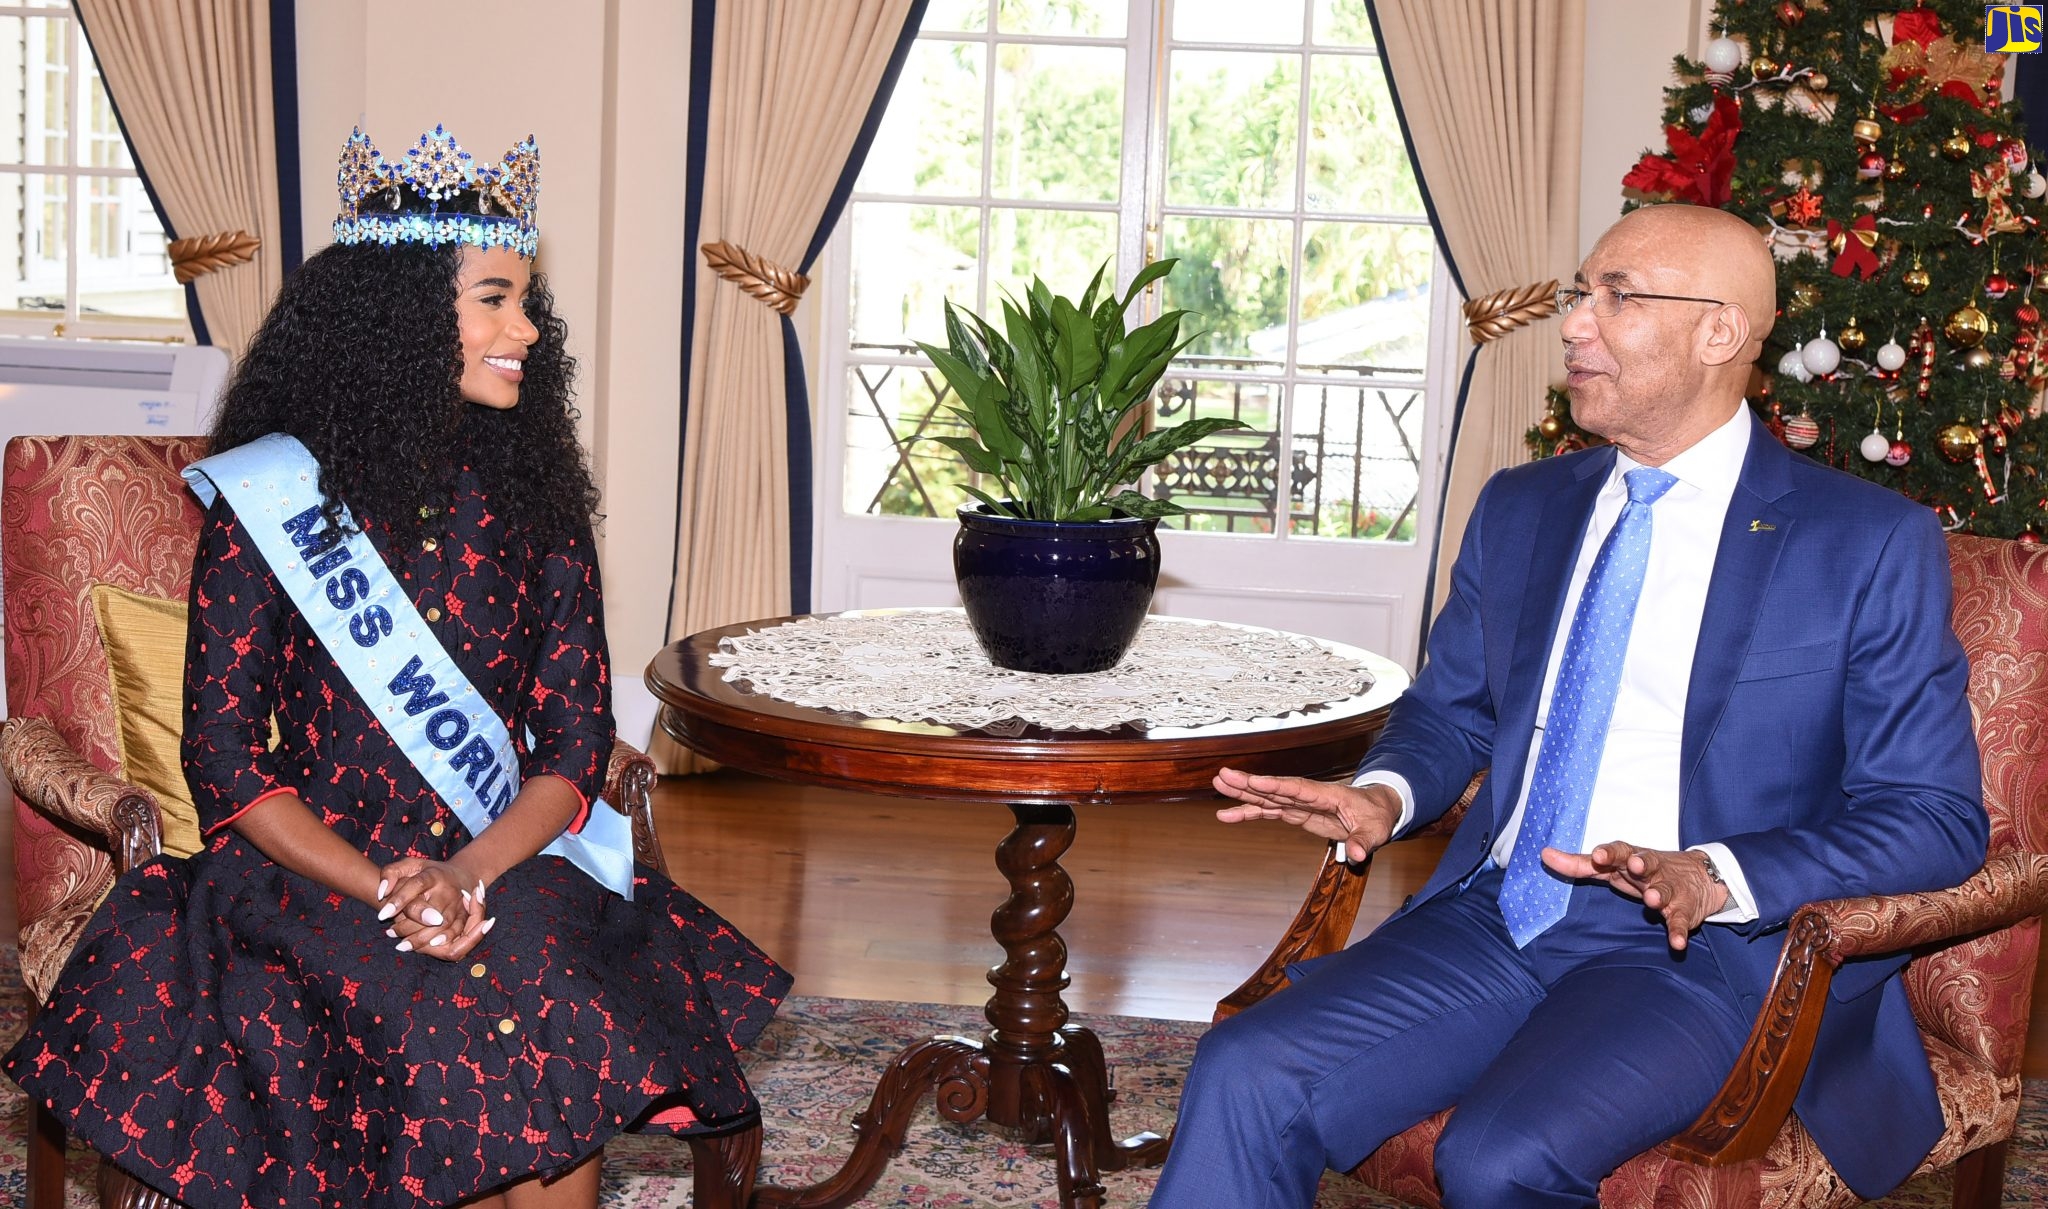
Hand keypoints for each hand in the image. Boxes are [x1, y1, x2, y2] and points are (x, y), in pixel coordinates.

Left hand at [376, 859, 493, 960]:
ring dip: (419, 938)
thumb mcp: (409, 866)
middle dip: (407, 926)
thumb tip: (382, 893)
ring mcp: (458, 904)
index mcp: (433, 874)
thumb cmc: (428, 873)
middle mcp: (448, 890)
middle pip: (429, 911)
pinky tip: (420, 947)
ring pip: (440, 926)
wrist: (461, 876)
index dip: (399, 899)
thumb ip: (390, 873)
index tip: (382, 915)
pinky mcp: (464, 917)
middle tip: (390, 932)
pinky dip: (437, 944)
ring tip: (401, 944)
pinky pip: (453, 934)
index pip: (416, 885)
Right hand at [1213, 767, 1401, 862]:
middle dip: (1250, 783)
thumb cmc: (1378, 816)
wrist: (1378, 810)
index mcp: (1328, 794)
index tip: (1254, 782)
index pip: (1299, 789)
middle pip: (1276, 788)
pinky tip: (1229, 815)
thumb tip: (1357, 855)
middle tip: (1223, 776)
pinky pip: (1270, 812)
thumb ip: (1365, 841)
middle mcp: (1310, 796)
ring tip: (1219, 786)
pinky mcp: (1297, 814)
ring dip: (1243, 794)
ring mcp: (1301, 804)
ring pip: (1268, 798)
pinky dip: (1250, 812)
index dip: (1276, 786)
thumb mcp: (1378, 830)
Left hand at [1541, 841, 1730, 949]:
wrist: (1699, 877)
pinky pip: (1681, 921)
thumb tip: (1544, 854)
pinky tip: (1676, 943)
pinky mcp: (1684, 910)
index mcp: (1632, 858)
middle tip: (1635, 865)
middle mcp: (1653, 870)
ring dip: (1659, 894)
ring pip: (1665, 890)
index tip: (1597, 855)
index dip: (1609, 852)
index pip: (1620, 850)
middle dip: (1642, 863)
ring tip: (1652, 900)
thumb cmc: (1644, 871)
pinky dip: (1679, 931)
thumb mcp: (1613, 865)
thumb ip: (1580, 863)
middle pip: (1648, 863)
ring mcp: (1670, 889)